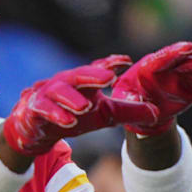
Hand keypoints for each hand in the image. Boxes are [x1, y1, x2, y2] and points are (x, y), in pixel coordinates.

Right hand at [2, 55, 158, 155]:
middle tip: (108, 78)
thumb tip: (156, 114)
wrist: (36, 130)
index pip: (99, 68)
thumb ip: (127, 112)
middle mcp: (65, 82)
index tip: (127, 60)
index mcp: (84, 81)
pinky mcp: (35, 109)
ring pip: (59, 91)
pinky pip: (44, 110)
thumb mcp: (103, 116)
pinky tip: (68, 122)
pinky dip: (56, 114)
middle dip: (92, 74)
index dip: (111, 63)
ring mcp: (48, 95)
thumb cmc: (71, 116)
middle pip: (79, 74)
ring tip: (86, 107)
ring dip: (72, 98)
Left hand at [109, 41, 191, 134]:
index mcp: (149, 67)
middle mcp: (170, 67)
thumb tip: (151, 110)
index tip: (191, 46)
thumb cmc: (129, 100)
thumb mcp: (123, 101)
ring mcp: (184, 74)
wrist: (143, 110)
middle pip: (189, 61)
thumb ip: (132, 102)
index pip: (163, 57)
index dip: (176, 51)